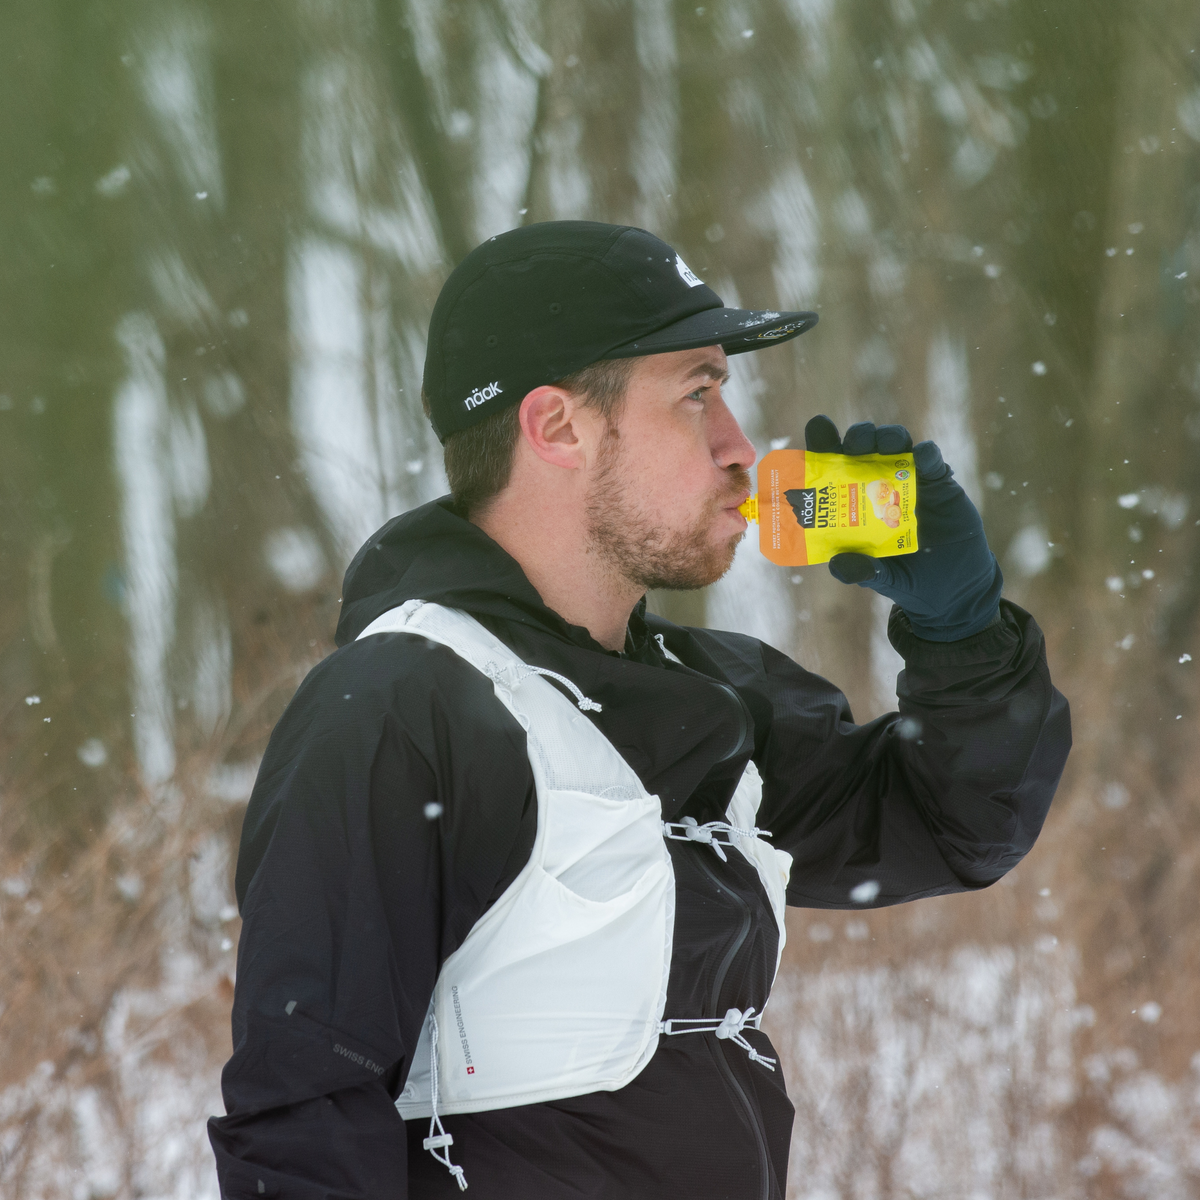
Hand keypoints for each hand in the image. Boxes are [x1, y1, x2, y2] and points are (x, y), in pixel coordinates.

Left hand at [802, 415, 1002, 640]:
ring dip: (888, 437)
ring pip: (894, 444)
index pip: (831, 465)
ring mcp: (908, 480)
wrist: (950, 588)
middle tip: (856, 446)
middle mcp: (876, 483)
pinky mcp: (939, 483)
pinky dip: (926, 454)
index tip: (819, 427)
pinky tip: (923, 456)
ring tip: (886, 444)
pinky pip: (932, 460)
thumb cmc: (905, 577)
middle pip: (862, 447)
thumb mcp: (879, 578)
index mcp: (851, 500)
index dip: (823, 443)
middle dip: (857, 437)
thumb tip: (839, 564)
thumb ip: (860, 571)